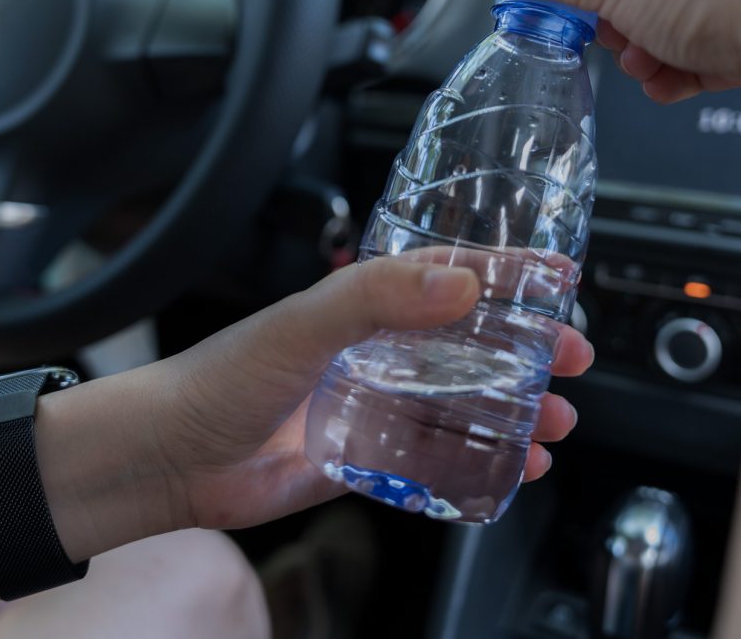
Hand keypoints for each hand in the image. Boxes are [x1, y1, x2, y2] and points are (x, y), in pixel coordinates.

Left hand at [146, 257, 591, 529]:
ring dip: (513, 408)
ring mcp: (371, 403)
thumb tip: (461, 284)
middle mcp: (372, 350)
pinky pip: (434, 457)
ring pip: (462, 403)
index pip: (448, 277)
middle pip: (469, 343)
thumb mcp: (302, 323)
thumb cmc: (219, 379)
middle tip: (571, 357)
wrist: (169, 459)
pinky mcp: (364, 456)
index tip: (560, 276)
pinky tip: (514, 465)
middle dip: (526, 349)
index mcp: (360, 304)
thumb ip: (377, 297)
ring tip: (555, 419)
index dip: (507, 275)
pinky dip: (479, 461)